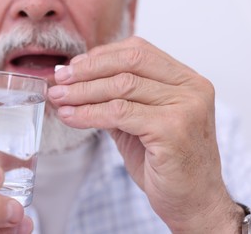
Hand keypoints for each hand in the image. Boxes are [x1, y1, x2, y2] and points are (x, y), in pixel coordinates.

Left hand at [48, 36, 242, 232]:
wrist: (192, 200)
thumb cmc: (165, 162)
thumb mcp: (139, 122)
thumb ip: (116, 100)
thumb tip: (75, 84)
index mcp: (185, 80)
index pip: (138, 50)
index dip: (101, 56)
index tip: (73, 67)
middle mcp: (191, 88)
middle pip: (129, 62)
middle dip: (88, 70)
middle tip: (59, 80)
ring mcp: (185, 107)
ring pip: (121, 86)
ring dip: (82, 92)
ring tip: (59, 97)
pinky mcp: (172, 129)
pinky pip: (119, 113)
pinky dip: (89, 114)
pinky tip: (71, 117)